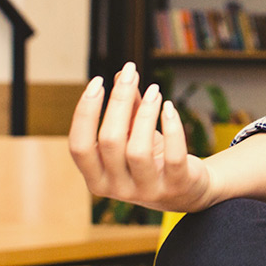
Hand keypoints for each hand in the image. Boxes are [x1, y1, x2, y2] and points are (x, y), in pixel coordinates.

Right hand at [67, 62, 212, 211]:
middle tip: (130, 73)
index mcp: (97, 178)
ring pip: (138, 150)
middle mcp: (117, 189)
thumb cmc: (153, 157)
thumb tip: (121, 74)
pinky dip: (172, 128)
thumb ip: (127, 109)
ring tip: (154, 90)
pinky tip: (169, 107)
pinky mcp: (176, 187)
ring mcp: (147, 191)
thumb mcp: (133, 135)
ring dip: (145, 113)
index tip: (97, 82)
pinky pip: (173, 156)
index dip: (85, 112)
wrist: (187, 190)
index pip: (79, 146)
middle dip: (119, 101)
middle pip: (110, 141)